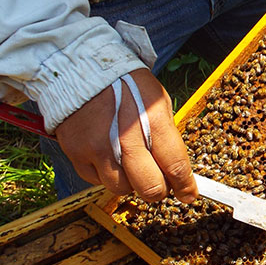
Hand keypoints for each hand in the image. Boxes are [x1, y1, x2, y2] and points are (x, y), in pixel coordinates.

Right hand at [55, 68, 197, 202]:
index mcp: (153, 122)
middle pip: (150, 187)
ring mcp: (99, 149)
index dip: (185, 186)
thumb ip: (166, 135)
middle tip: (160, 182)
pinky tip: (109, 157)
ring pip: (122, 189)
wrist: (81, 69)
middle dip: (159, 190)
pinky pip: (96, 180)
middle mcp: (126, 139)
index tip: (188, 194)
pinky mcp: (77, 154)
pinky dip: (106, 175)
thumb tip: (175, 166)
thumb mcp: (157, 101)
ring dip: (131, 183)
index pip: (175, 166)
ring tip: (130, 165)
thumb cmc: (125, 83)